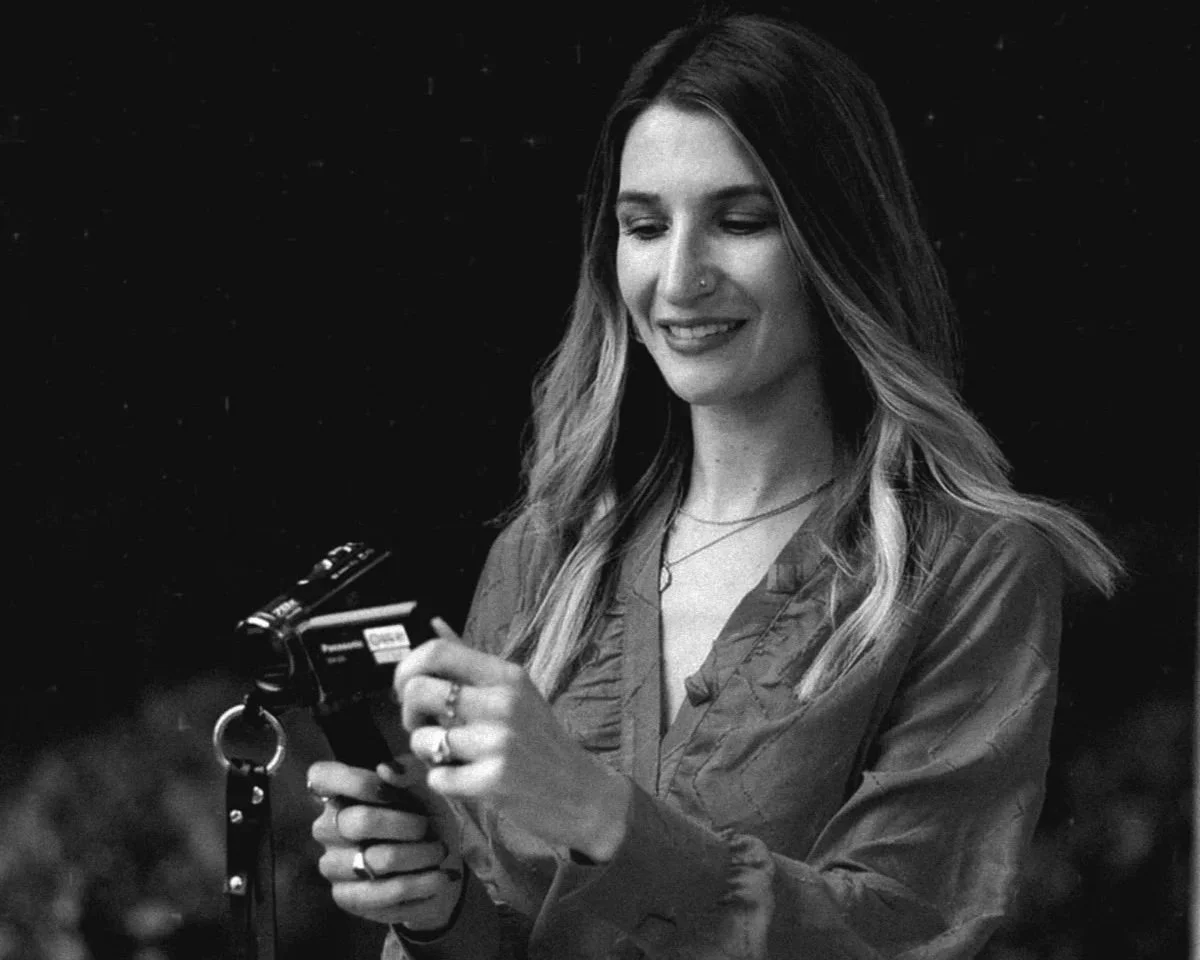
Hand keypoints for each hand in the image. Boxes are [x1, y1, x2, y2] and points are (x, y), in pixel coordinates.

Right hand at [308, 757, 463, 930]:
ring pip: (377, 860)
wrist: (443, 868)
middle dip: (406, 824)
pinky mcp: (346, 898)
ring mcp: (333, 865)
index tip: (392, 792)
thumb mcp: (428, 789)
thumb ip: (411, 770)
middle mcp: (327, 828)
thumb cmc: (428, 819)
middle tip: (426, 828)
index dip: (356, 781)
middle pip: (359, 822)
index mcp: (340, 793)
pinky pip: (382, 893)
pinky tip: (438, 878)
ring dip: (419, 856)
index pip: (321, 776)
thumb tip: (386, 769)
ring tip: (438, 853)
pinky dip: (419, 884)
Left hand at [394, 619, 630, 861]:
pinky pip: (437, 779)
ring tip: (457, 758)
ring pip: (422, 739)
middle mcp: (503, 702)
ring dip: (430, 754)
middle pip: (418, 690)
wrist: (583, 794)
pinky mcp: (493, 781)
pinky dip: (446, 784)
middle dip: (409, 714)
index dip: (407, 669)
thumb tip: (434, 623)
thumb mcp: (516, 692)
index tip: (408, 689)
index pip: (436, 651)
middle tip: (426, 727)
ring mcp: (498, 742)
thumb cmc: (542, 742)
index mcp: (506, 675)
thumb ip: (470, 661)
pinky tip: (471, 781)